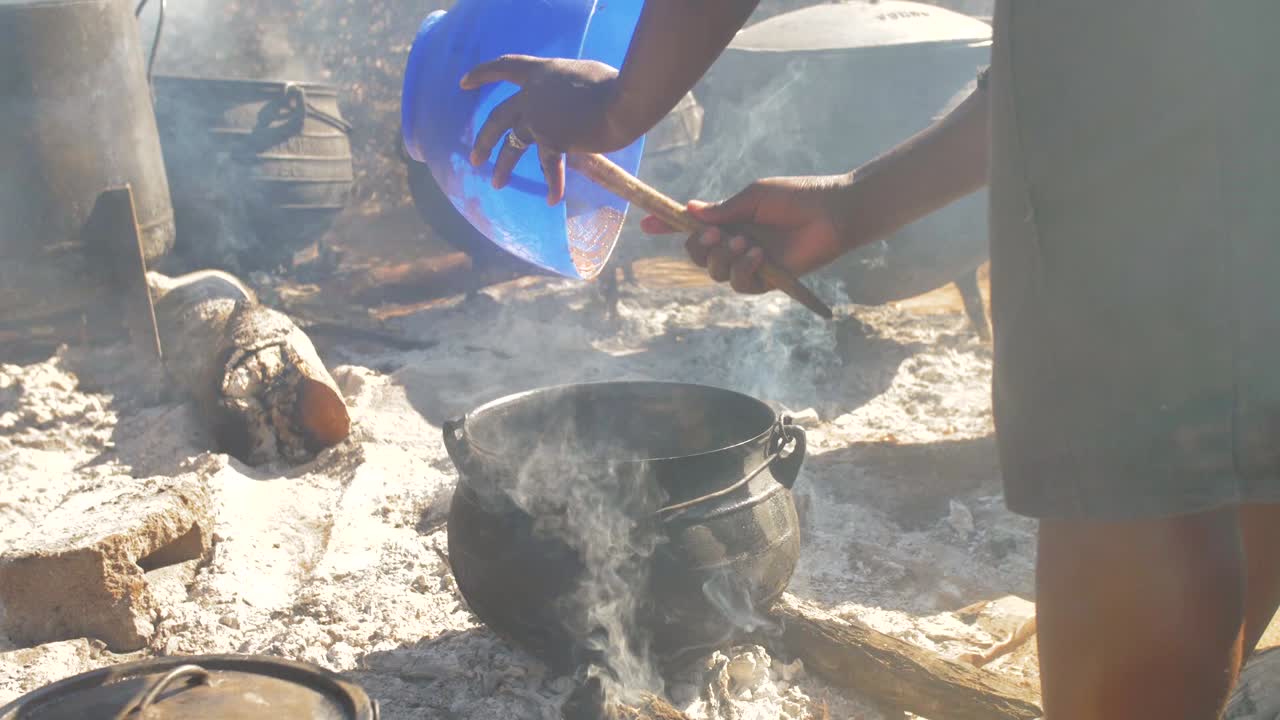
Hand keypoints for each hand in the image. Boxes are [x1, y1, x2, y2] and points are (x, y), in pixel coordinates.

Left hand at [461, 55, 630, 205]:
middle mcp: (533, 95)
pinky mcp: (552, 140)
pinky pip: (550, 165)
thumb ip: (570, 89)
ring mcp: (539, 118)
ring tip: (496, 184)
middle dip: (484, 138)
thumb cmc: (616, 85)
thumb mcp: (587, 77)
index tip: (463, 82)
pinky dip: (553, 184)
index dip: (483, 73)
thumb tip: (573, 103)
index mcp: (542, 73)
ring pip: (513, 144)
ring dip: (503, 166)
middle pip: (498, 117)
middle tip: (474, 157)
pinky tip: (553, 200)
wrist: (622, 100)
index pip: (506, 67)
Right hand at [641, 175, 852, 293]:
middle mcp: (735, 243)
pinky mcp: (767, 280)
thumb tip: (689, 212)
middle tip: (715, 234)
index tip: (646, 224)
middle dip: (698, 246)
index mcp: (729, 221)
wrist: (832, 213)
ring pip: (715, 272)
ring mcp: (749, 263)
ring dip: (724, 258)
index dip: (668, 226)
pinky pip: (740, 284)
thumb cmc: (797, 197)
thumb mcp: (753, 197)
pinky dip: (743, 269)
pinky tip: (758, 255)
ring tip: (746, 242)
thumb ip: (722, 210)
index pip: (692, 226)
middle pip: (697, 255)